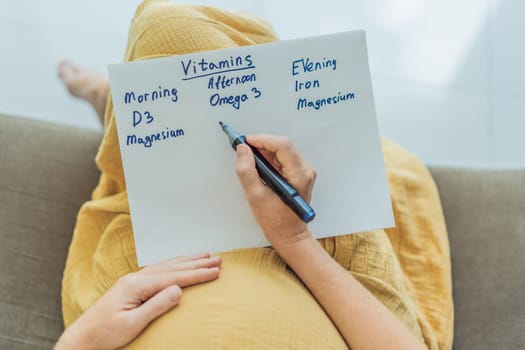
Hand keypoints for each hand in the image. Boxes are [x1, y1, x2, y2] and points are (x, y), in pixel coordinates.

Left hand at [55, 252, 220, 349]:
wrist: (82, 338)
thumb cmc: (105, 335)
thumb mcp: (132, 324)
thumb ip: (155, 306)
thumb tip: (178, 289)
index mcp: (136, 286)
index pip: (174, 277)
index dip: (197, 273)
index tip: (216, 271)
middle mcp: (135, 278)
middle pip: (173, 266)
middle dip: (197, 262)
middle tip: (218, 259)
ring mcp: (133, 280)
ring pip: (166, 265)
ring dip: (187, 260)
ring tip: (205, 256)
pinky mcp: (131, 285)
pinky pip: (158, 269)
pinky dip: (174, 264)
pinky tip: (180, 264)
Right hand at [235, 134, 315, 247]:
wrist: (289, 234)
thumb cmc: (276, 221)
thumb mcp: (255, 196)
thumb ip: (247, 171)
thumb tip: (243, 150)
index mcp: (299, 175)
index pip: (282, 145)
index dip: (262, 139)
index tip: (246, 142)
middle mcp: (305, 170)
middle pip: (283, 146)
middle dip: (262, 144)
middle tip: (244, 149)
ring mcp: (303, 172)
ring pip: (282, 150)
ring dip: (265, 151)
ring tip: (249, 158)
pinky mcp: (298, 174)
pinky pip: (283, 158)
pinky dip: (269, 158)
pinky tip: (258, 166)